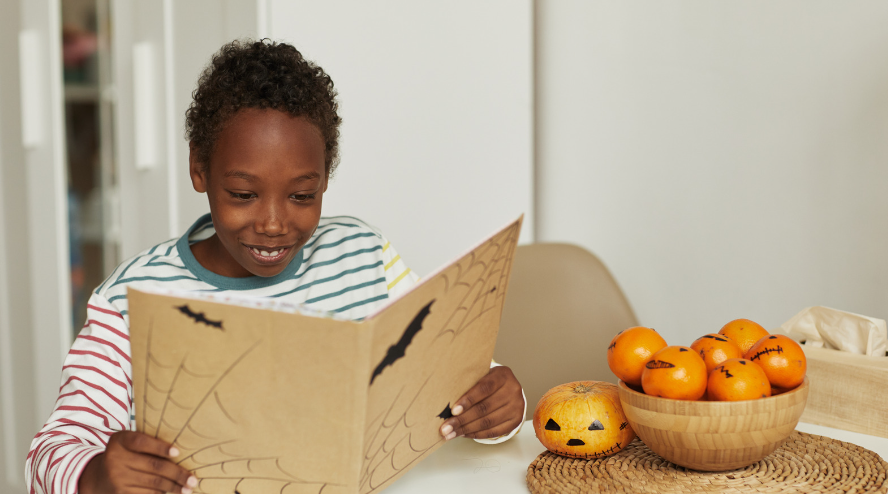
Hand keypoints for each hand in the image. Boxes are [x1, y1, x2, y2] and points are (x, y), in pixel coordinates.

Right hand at [78, 431, 197, 493]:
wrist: (97, 477)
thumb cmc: (124, 455)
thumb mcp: (127, 442)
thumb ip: (147, 442)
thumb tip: (179, 452)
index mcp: (120, 441)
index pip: (141, 442)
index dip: (160, 448)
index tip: (178, 453)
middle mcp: (116, 459)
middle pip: (154, 466)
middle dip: (177, 474)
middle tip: (193, 480)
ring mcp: (117, 478)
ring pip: (153, 483)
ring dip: (173, 487)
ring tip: (187, 488)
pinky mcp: (120, 493)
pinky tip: (172, 493)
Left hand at [439, 366, 523, 440]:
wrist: (510, 389)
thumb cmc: (490, 382)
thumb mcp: (483, 376)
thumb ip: (470, 385)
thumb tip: (447, 403)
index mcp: (503, 375)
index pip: (484, 388)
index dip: (468, 400)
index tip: (453, 411)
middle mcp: (513, 390)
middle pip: (484, 408)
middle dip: (462, 420)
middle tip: (446, 428)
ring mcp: (517, 407)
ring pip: (488, 422)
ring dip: (466, 429)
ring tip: (451, 433)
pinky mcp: (516, 421)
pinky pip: (494, 431)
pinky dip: (477, 434)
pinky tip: (464, 434)